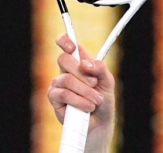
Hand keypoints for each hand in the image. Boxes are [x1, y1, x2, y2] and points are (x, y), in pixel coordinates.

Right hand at [48, 34, 115, 151]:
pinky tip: (88, 106)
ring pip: (66, 79)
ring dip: (85, 91)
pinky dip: (79, 100)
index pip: (67, 44)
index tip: (72, 47)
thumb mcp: (107, 81)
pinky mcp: (54, 98)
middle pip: (63, 59)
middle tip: (94, 83)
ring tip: (96, 100)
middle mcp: (67, 70)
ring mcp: (58, 83)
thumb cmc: (103, 100)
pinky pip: (64, 94)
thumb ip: (100, 68)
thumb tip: (86, 63)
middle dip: (81, 72)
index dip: (65, 40)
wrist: (99, 122)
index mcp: (80, 61)